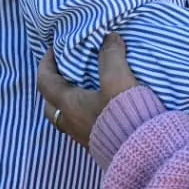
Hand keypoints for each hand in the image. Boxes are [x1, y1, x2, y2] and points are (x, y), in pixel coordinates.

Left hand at [37, 33, 140, 148]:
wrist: (143, 150)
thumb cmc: (124, 114)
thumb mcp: (117, 79)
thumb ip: (111, 55)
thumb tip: (109, 37)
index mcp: (69, 105)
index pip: (45, 82)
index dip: (46, 63)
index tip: (54, 49)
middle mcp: (71, 123)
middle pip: (50, 103)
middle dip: (53, 85)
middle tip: (65, 70)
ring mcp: (83, 136)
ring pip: (65, 116)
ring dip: (68, 100)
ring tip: (83, 87)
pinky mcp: (98, 144)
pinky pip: (81, 125)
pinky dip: (83, 111)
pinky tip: (100, 106)